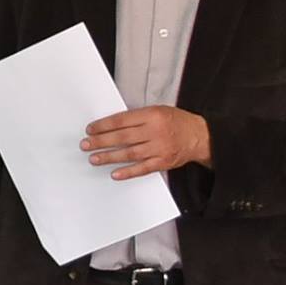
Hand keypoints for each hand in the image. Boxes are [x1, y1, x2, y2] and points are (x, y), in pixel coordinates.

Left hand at [82, 105, 211, 179]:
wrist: (200, 136)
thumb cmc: (175, 121)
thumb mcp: (156, 111)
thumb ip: (136, 117)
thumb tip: (109, 126)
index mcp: (152, 115)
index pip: (121, 121)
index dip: (103, 126)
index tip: (90, 129)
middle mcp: (155, 132)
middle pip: (123, 137)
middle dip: (101, 142)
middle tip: (85, 145)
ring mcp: (160, 148)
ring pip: (130, 154)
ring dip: (109, 157)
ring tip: (93, 158)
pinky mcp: (164, 162)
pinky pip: (143, 169)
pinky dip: (128, 172)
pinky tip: (114, 174)